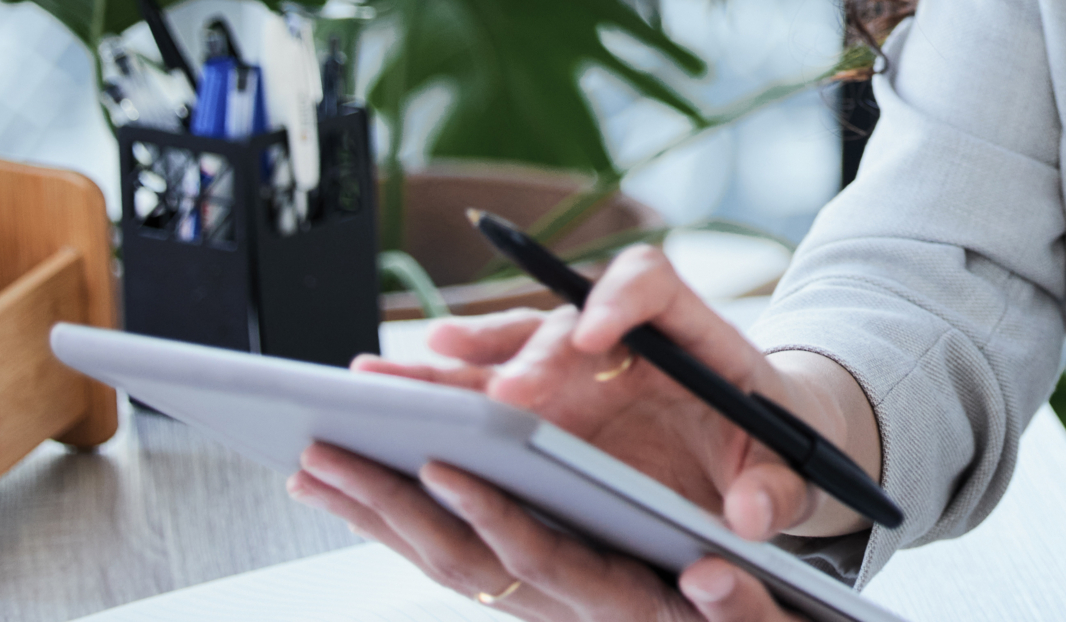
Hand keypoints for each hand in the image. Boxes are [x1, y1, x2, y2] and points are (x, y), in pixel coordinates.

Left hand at [290, 446, 701, 617]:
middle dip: (389, 506)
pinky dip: (394, 523)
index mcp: (612, 600)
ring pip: (439, 562)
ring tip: (313, 470)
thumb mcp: (751, 611)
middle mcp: (561, 607)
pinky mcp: (520, 589)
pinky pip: (445, 559)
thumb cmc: (738, 618)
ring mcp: (535, 601)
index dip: (488, 515)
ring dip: (372, 515)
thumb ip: (736, 601)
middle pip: (461, 561)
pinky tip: (357, 496)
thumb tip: (714, 578)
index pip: (536, 559)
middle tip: (326, 458)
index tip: (442, 467)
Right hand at [346, 246, 878, 540]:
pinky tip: (409, 378)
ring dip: (456, 366)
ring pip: (512, 350)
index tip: (594, 334)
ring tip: (398, 375)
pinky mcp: (548, 400)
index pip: (652, 283)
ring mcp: (580, 367)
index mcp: (690, 334)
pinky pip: (490, 382)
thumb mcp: (790, 473)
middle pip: (568, 323)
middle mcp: (623, 339)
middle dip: (532, 358)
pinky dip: (451, 381)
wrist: (758, 449)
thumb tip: (750, 516)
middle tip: (505, 400)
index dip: (622, 299)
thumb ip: (776, 489)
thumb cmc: (772, 449)